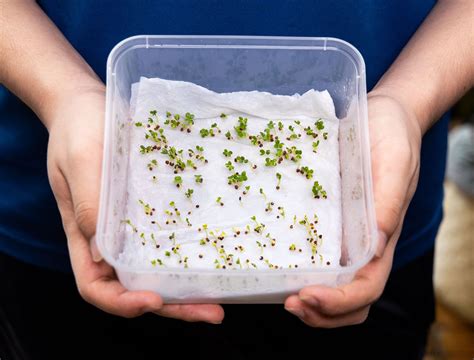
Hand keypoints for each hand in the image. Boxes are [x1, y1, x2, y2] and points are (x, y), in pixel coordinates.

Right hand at [46, 85, 223, 322]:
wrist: (88, 104)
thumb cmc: (77, 130)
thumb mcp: (79, 161)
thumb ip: (88, 205)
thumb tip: (106, 255)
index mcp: (83, 234)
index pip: (96, 285)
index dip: (121, 302)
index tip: (153, 300)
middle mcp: (109, 237)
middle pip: (136, 287)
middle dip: (173, 306)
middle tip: (212, 312)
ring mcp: (132, 224)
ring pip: (157, 269)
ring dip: (188, 288)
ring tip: (222, 297)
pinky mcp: (150, 207)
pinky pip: (170, 238)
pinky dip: (190, 255)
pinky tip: (216, 257)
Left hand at [284, 93, 421, 326]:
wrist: (382, 116)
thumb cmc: (394, 137)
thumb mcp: (395, 163)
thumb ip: (387, 203)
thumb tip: (374, 247)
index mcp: (383, 238)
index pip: (367, 287)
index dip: (340, 301)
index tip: (308, 295)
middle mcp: (363, 245)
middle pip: (349, 299)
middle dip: (321, 312)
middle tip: (289, 304)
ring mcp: (344, 235)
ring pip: (332, 286)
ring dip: (309, 301)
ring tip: (279, 296)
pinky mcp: (328, 220)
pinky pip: (315, 255)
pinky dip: (299, 272)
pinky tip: (276, 266)